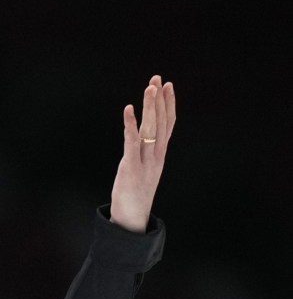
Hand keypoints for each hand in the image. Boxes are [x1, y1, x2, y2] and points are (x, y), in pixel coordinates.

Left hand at [108, 75, 176, 231]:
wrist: (132, 219)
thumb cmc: (134, 195)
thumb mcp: (143, 171)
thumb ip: (144, 155)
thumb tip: (140, 139)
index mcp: (159, 155)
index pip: (168, 125)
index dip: (168, 104)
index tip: (167, 85)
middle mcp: (156, 156)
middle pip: (161, 123)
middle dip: (159, 99)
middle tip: (158, 78)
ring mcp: (145, 161)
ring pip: (150, 129)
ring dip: (150, 107)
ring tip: (150, 87)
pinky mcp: (130, 168)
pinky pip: (132, 142)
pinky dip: (130, 125)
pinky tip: (129, 109)